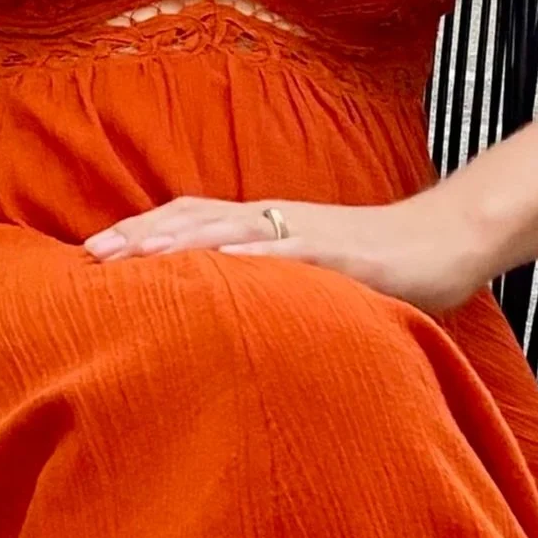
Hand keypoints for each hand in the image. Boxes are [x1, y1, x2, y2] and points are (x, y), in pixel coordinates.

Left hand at [83, 192, 480, 315]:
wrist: (446, 242)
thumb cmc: (377, 267)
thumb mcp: (308, 278)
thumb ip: (265, 288)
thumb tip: (214, 319)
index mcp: (265, 228)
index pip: (191, 221)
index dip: (142, 233)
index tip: (90, 255)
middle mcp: (277, 222)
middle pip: (198, 219)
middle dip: (142, 236)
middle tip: (90, 257)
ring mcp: (309, 235)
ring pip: (234, 230)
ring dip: (182, 241)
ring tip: (136, 256)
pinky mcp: (345, 254)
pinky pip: (295, 253)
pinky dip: (256, 257)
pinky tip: (224, 265)